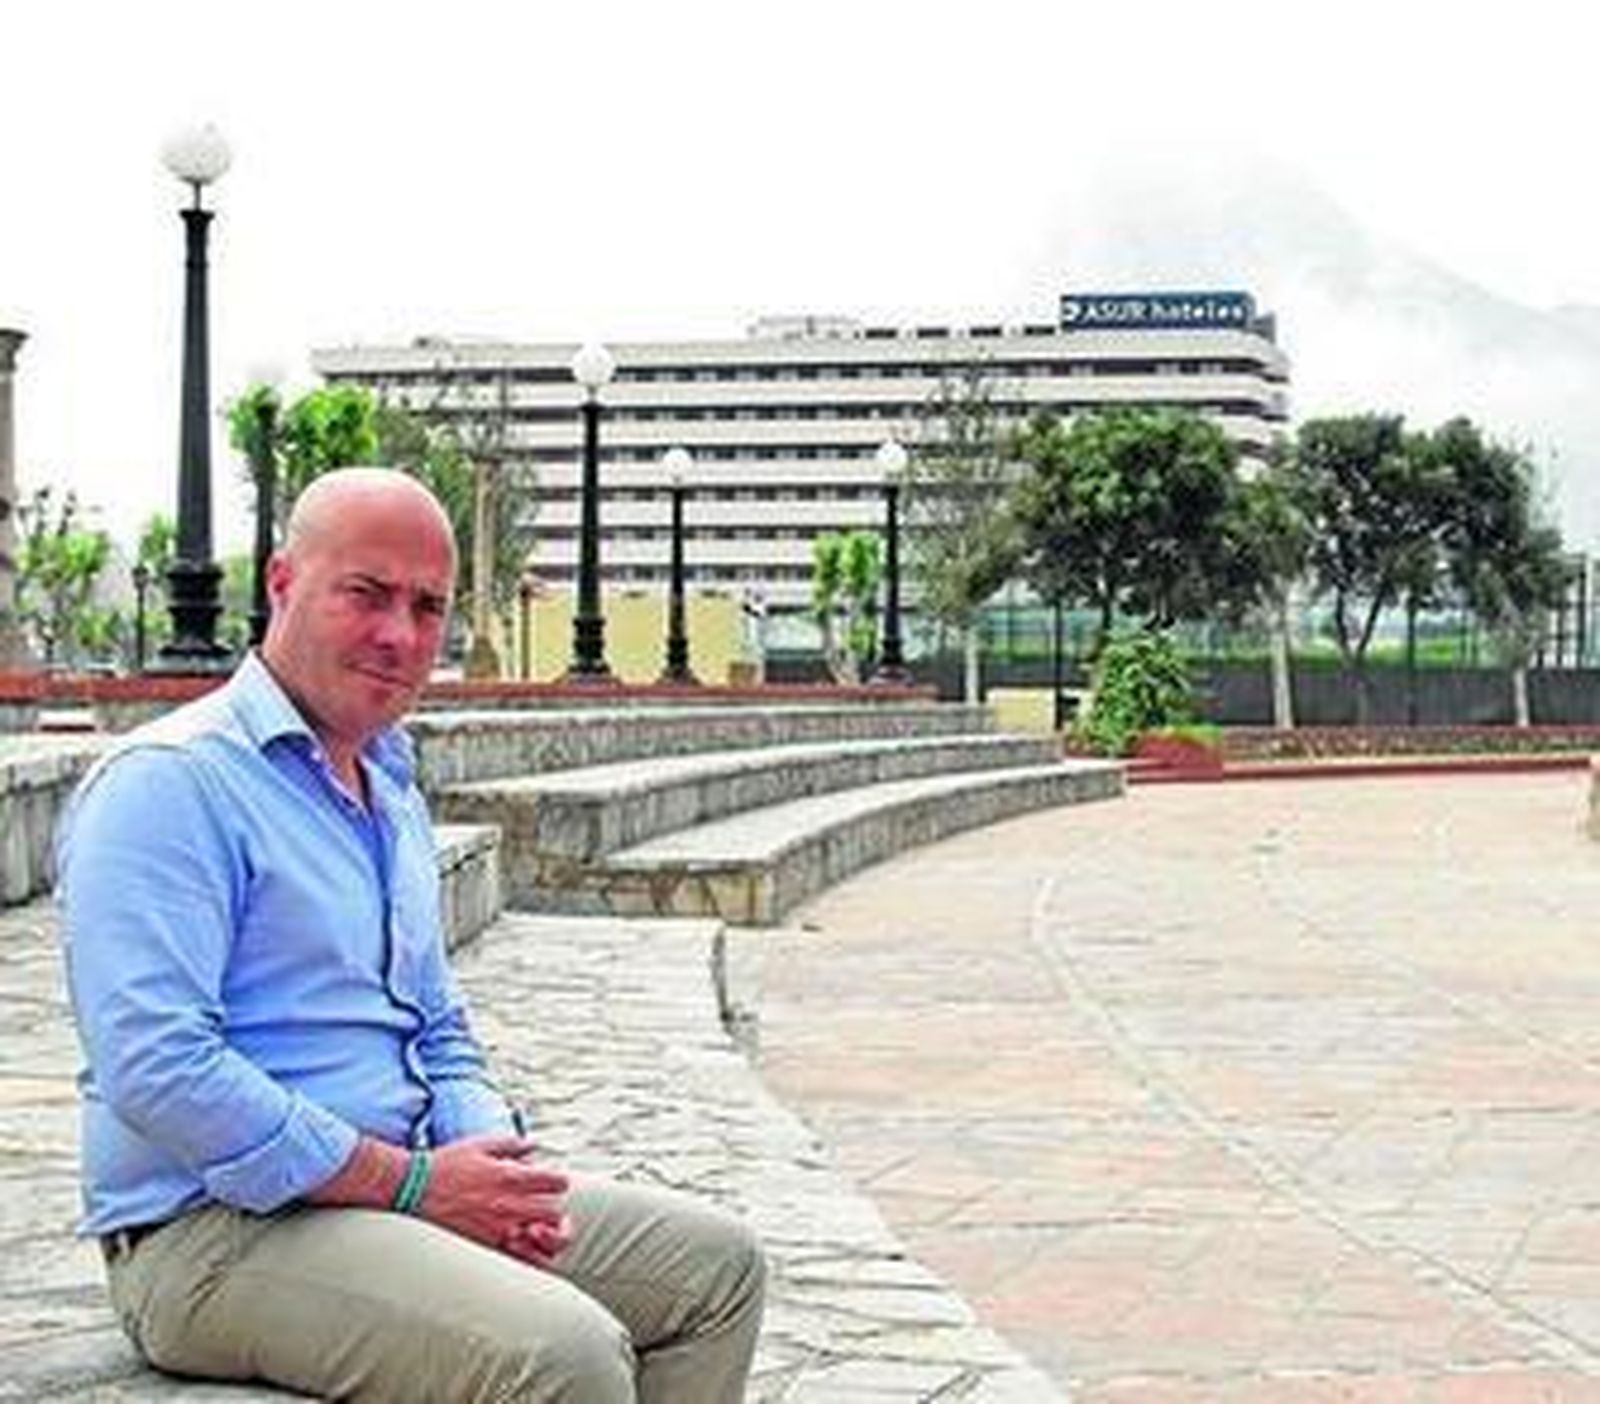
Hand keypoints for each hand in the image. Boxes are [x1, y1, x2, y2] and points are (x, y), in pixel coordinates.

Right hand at [421, 1135, 571, 1265]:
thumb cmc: (446, 1165)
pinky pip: (522, 1261)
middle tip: (549, 1209)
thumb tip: (534, 1146)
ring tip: (543, 1232)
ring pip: (545, 1243)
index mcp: (512, 1177)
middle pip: (555, 1213)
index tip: (553, 1182)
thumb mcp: (481, 1144)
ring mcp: (500, 1230)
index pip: (556, 1182)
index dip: (558, 1181)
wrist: (414, 1189)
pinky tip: (527, 1249)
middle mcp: (510, 1205)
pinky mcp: (487, 1247)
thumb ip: (512, 1144)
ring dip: (550, 1237)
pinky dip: (532, 1257)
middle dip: (556, 1209)